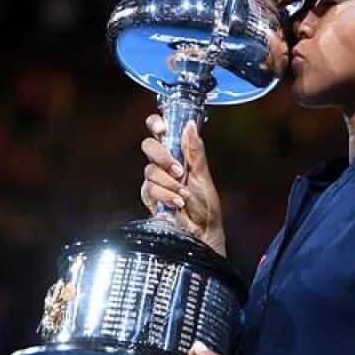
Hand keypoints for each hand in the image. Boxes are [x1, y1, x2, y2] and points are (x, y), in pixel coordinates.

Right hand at [140, 115, 225, 256]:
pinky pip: (149, 190)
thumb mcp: (203, 174)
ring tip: (184, 194)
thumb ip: (195, 150)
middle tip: (178, 170)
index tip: (163, 129)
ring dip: (170, 184)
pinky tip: (177, 202)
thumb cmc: (206, 204)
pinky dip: (165, 196)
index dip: (156, 124)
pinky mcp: (149, 197)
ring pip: (150, 171)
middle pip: (148, 147)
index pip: (159, 130)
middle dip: (162, 158)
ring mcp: (155, 181)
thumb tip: (191, 125)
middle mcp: (163, 164)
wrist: (203, 230)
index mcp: (177, 153)